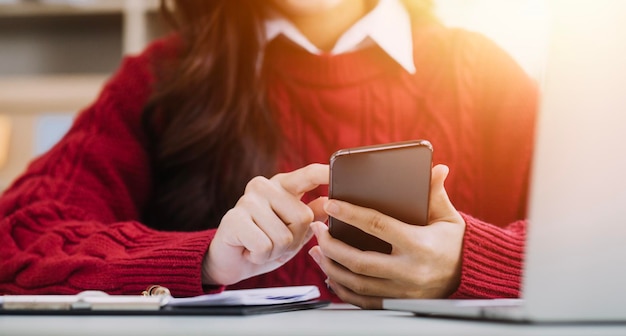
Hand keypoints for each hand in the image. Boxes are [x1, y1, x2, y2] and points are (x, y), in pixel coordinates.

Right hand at [203, 164, 328, 284]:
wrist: (231, 262)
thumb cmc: (265, 243)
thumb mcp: (295, 230)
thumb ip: (312, 214)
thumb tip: (329, 201)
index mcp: (283, 185)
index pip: (308, 175)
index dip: (324, 173)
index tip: (337, 170)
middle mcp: (265, 186)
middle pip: (303, 217)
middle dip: (294, 240)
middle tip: (274, 242)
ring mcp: (247, 200)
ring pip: (284, 236)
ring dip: (276, 251)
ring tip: (261, 247)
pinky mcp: (234, 218)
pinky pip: (265, 246)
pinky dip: (260, 257)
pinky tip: (249, 251)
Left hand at [309, 164, 464, 308]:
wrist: (469, 276)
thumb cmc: (454, 243)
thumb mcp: (448, 217)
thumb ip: (436, 194)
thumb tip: (437, 168)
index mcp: (419, 244)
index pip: (378, 226)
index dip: (351, 215)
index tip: (331, 204)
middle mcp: (409, 270)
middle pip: (359, 261)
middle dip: (331, 244)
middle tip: (316, 229)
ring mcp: (401, 291)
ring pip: (356, 283)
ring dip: (331, 267)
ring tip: (317, 251)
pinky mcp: (396, 302)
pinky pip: (362, 300)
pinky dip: (343, 289)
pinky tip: (331, 275)